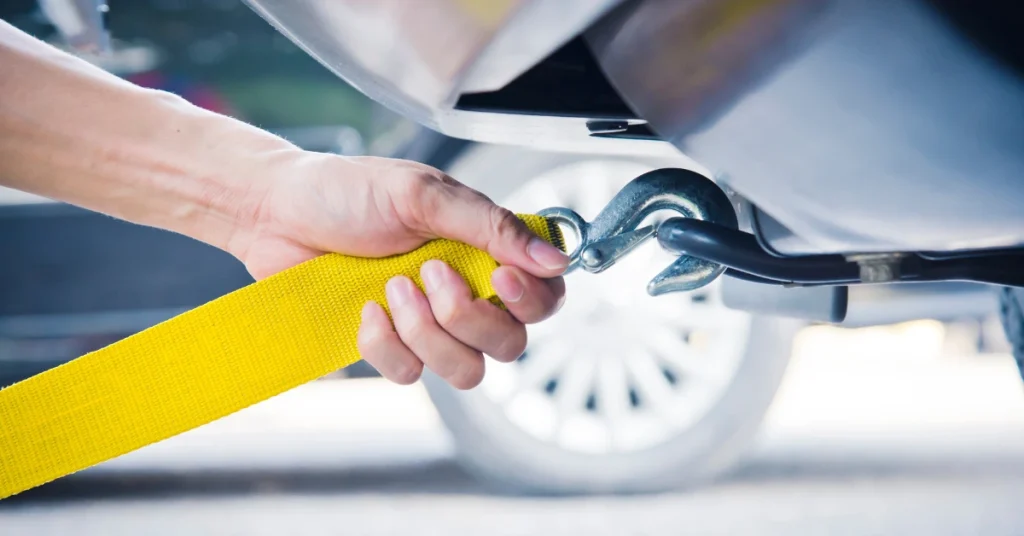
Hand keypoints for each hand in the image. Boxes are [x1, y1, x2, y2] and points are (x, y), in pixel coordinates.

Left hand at [234, 152, 567, 388]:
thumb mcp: (423, 194)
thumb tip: (556, 259)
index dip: (533, 300)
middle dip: (468, 317)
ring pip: (467, 372)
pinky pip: (410, 375)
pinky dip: (386, 345)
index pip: (545, 297)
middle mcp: (467, 294)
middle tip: (427, 272)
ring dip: (428, 335)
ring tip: (392, 288)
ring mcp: (430, 327)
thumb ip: (491, 227)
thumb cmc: (349, 192)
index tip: (501, 279)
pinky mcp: (391, 348)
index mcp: (485, 252)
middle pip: (511, 344)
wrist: (277, 213)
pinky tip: (364, 310)